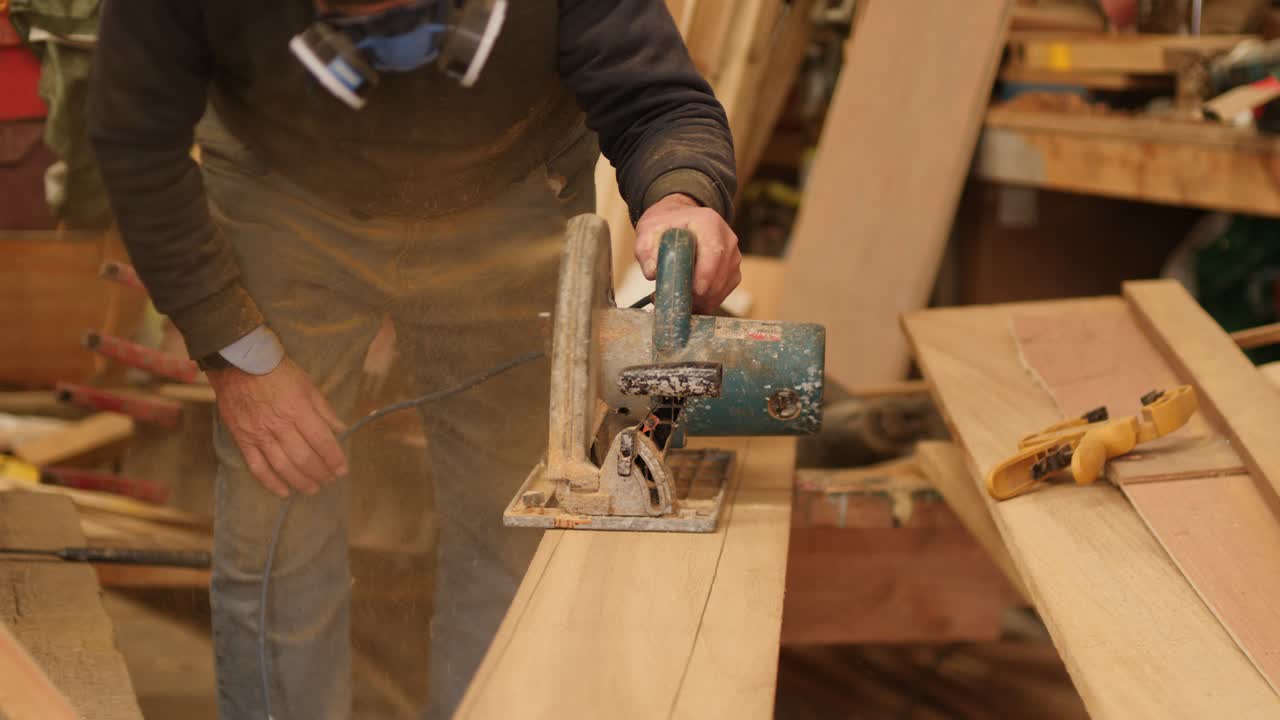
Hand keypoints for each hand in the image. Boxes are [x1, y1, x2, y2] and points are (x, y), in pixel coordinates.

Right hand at [207, 358, 347, 497]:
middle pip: (304, 458)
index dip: (334, 458)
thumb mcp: (307, 385)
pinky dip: (271, 482)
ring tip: (313, 489)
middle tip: (330, 480)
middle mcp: (280, 426)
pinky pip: (257, 466)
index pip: (322, 441)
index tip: (343, 469)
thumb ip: (324, 410)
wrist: (238, 364)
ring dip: (301, 481)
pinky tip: (283, 491)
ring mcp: (260, 435)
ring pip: (283, 466)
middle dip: (321, 473)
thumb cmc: (276, 372)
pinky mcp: (243, 439)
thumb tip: (340, 429)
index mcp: (299, 410)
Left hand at [634, 193, 741, 313]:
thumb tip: (652, 272)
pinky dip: (704, 303)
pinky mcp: (732, 272)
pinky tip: (686, 300)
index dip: (706, 273)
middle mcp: (726, 239)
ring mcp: (732, 257)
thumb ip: (646, 250)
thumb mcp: (648, 232)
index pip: (713, 251)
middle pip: (719, 274)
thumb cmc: (665, 228)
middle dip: (699, 295)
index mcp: (708, 223)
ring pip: (721, 288)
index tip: (694, 291)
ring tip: (675, 299)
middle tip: (673, 301)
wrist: (679, 223)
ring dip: (699, 301)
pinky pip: (721, 294)